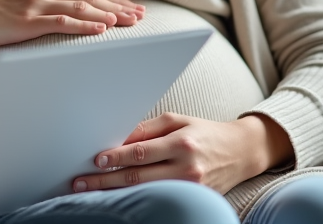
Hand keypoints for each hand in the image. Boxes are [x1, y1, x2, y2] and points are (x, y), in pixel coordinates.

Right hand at [0, 0, 142, 48]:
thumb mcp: (22, 4)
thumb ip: (45, 6)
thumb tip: (69, 16)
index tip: (133, 7)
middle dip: (119, 6)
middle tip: (142, 16)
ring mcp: (35, 4)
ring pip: (81, 7)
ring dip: (109, 15)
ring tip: (130, 22)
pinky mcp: (27, 20)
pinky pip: (62, 22)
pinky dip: (84, 24)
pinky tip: (101, 29)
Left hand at [71, 113, 293, 194]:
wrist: (240, 152)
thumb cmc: (203, 132)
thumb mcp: (177, 121)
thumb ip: (147, 130)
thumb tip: (118, 140)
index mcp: (181, 143)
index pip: (141, 152)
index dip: (116, 157)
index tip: (96, 160)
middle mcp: (187, 167)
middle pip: (139, 177)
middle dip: (107, 181)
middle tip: (81, 182)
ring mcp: (192, 187)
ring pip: (147, 193)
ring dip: (117, 194)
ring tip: (91, 194)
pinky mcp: (195, 199)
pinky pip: (161, 200)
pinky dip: (139, 201)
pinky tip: (120, 201)